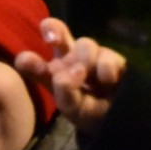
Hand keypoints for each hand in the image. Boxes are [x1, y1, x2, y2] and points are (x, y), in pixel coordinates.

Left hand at [15, 17, 127, 135]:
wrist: (122, 120)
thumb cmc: (90, 112)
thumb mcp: (73, 109)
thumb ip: (64, 93)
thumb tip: (65, 76)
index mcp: (52, 71)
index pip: (31, 60)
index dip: (28, 60)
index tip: (31, 64)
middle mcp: (68, 57)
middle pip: (55, 30)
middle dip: (53, 28)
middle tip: (53, 39)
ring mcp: (90, 55)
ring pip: (85, 44)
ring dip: (85, 60)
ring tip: (91, 79)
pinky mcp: (114, 58)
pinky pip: (107, 56)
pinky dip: (106, 68)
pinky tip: (108, 81)